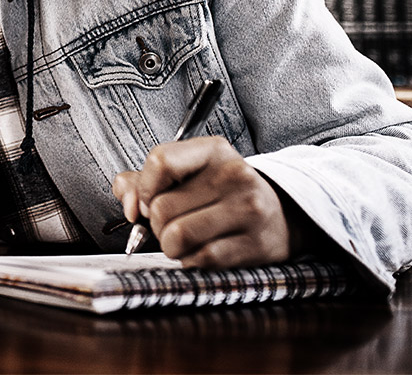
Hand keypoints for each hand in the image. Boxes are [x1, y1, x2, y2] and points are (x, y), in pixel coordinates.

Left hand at [111, 136, 304, 267]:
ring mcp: (248, 209)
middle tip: (171, 226)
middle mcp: (234, 175)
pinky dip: (191, 261)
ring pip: (177, 236)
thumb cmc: (221, 194)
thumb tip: (129, 205)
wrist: (282, 215)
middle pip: (162, 207)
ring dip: (170, 247)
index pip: (160, 160)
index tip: (148, 202)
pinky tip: (201, 252)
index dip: (144, 188)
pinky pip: (200, 259)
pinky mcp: (254, 244)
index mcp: (212, 150)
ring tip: (183, 241)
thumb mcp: (187, 174)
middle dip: (156, 226)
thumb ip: (142, 181)